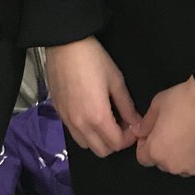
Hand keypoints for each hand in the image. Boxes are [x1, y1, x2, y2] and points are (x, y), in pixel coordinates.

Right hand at [46, 38, 142, 157]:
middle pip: (101, 151)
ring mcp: (67, 119)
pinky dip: (84, 131)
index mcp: (98, 117)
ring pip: (85, 145)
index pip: (116, 144)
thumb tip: (136, 123)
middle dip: (114, 142)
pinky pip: (73, 132)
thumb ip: (127, 106)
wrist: (64, 43)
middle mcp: (80, 124)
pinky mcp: (58, 112)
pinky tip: (89, 113)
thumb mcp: (116, 80)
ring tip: (105, 120)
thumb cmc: (93, 59)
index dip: (129, 139)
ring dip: (98, 139)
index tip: (133, 126)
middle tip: (121, 124)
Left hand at [135, 77, 194, 175]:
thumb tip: (138, 132)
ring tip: (188, 135)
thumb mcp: (157, 105)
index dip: (145, 145)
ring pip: (181, 166)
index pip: (143, 158)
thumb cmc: (182, 101)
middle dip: (163, 150)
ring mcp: (193, 169)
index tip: (153, 133)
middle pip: (162, 163)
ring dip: (180, 156)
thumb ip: (145, 123)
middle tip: (172, 131)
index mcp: (157, 152)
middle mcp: (173, 166)